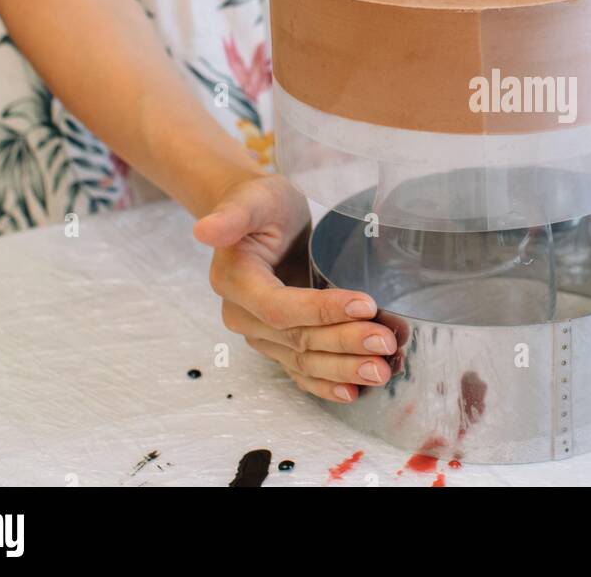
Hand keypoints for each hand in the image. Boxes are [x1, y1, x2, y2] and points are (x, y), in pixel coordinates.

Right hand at [193, 174, 396, 402]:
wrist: (260, 218)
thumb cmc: (261, 203)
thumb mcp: (253, 198)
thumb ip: (232, 214)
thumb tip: (204, 230)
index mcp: (236, 281)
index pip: (280, 307)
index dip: (322, 311)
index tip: (366, 304)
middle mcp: (243, 315)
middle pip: (297, 339)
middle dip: (345, 343)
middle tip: (386, 341)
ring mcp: (260, 334)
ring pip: (303, 360)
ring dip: (344, 370)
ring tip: (382, 370)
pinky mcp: (278, 343)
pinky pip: (300, 371)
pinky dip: (327, 384)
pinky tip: (353, 392)